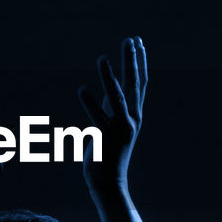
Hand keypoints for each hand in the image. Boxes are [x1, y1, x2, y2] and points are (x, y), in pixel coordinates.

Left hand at [77, 37, 147, 194]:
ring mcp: (120, 128)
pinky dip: (89, 103)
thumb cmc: (109, 152)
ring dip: (109, 76)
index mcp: (135, 114)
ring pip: (116, 97)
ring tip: (101, 57)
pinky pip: (97, 117)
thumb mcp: (114, 123)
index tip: (138, 41)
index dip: (140, 61)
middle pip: (134, 84)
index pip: (140, 83)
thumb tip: (110, 83)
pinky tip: (81, 89)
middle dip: (132, 60)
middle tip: (130, 39)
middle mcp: (132, 119)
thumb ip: (114, 104)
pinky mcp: (106, 138)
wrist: (110, 182)